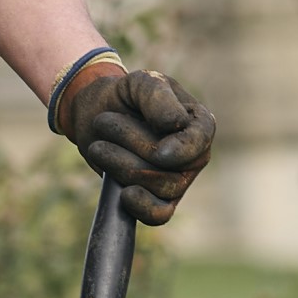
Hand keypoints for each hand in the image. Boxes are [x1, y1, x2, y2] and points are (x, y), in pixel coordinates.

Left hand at [54, 61, 217, 227]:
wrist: (97, 114)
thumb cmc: (125, 96)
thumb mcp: (140, 82)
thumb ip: (158, 97)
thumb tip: (176, 124)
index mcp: (199, 123)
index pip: (199, 142)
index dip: (180, 151)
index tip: (159, 152)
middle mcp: (194, 155)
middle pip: (170, 167)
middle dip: (131, 145)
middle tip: (104, 122)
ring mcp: (178, 180)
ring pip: (158, 188)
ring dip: (120, 165)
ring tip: (100, 145)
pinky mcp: (158, 199)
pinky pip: (159, 215)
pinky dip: (141, 208)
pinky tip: (123, 193)